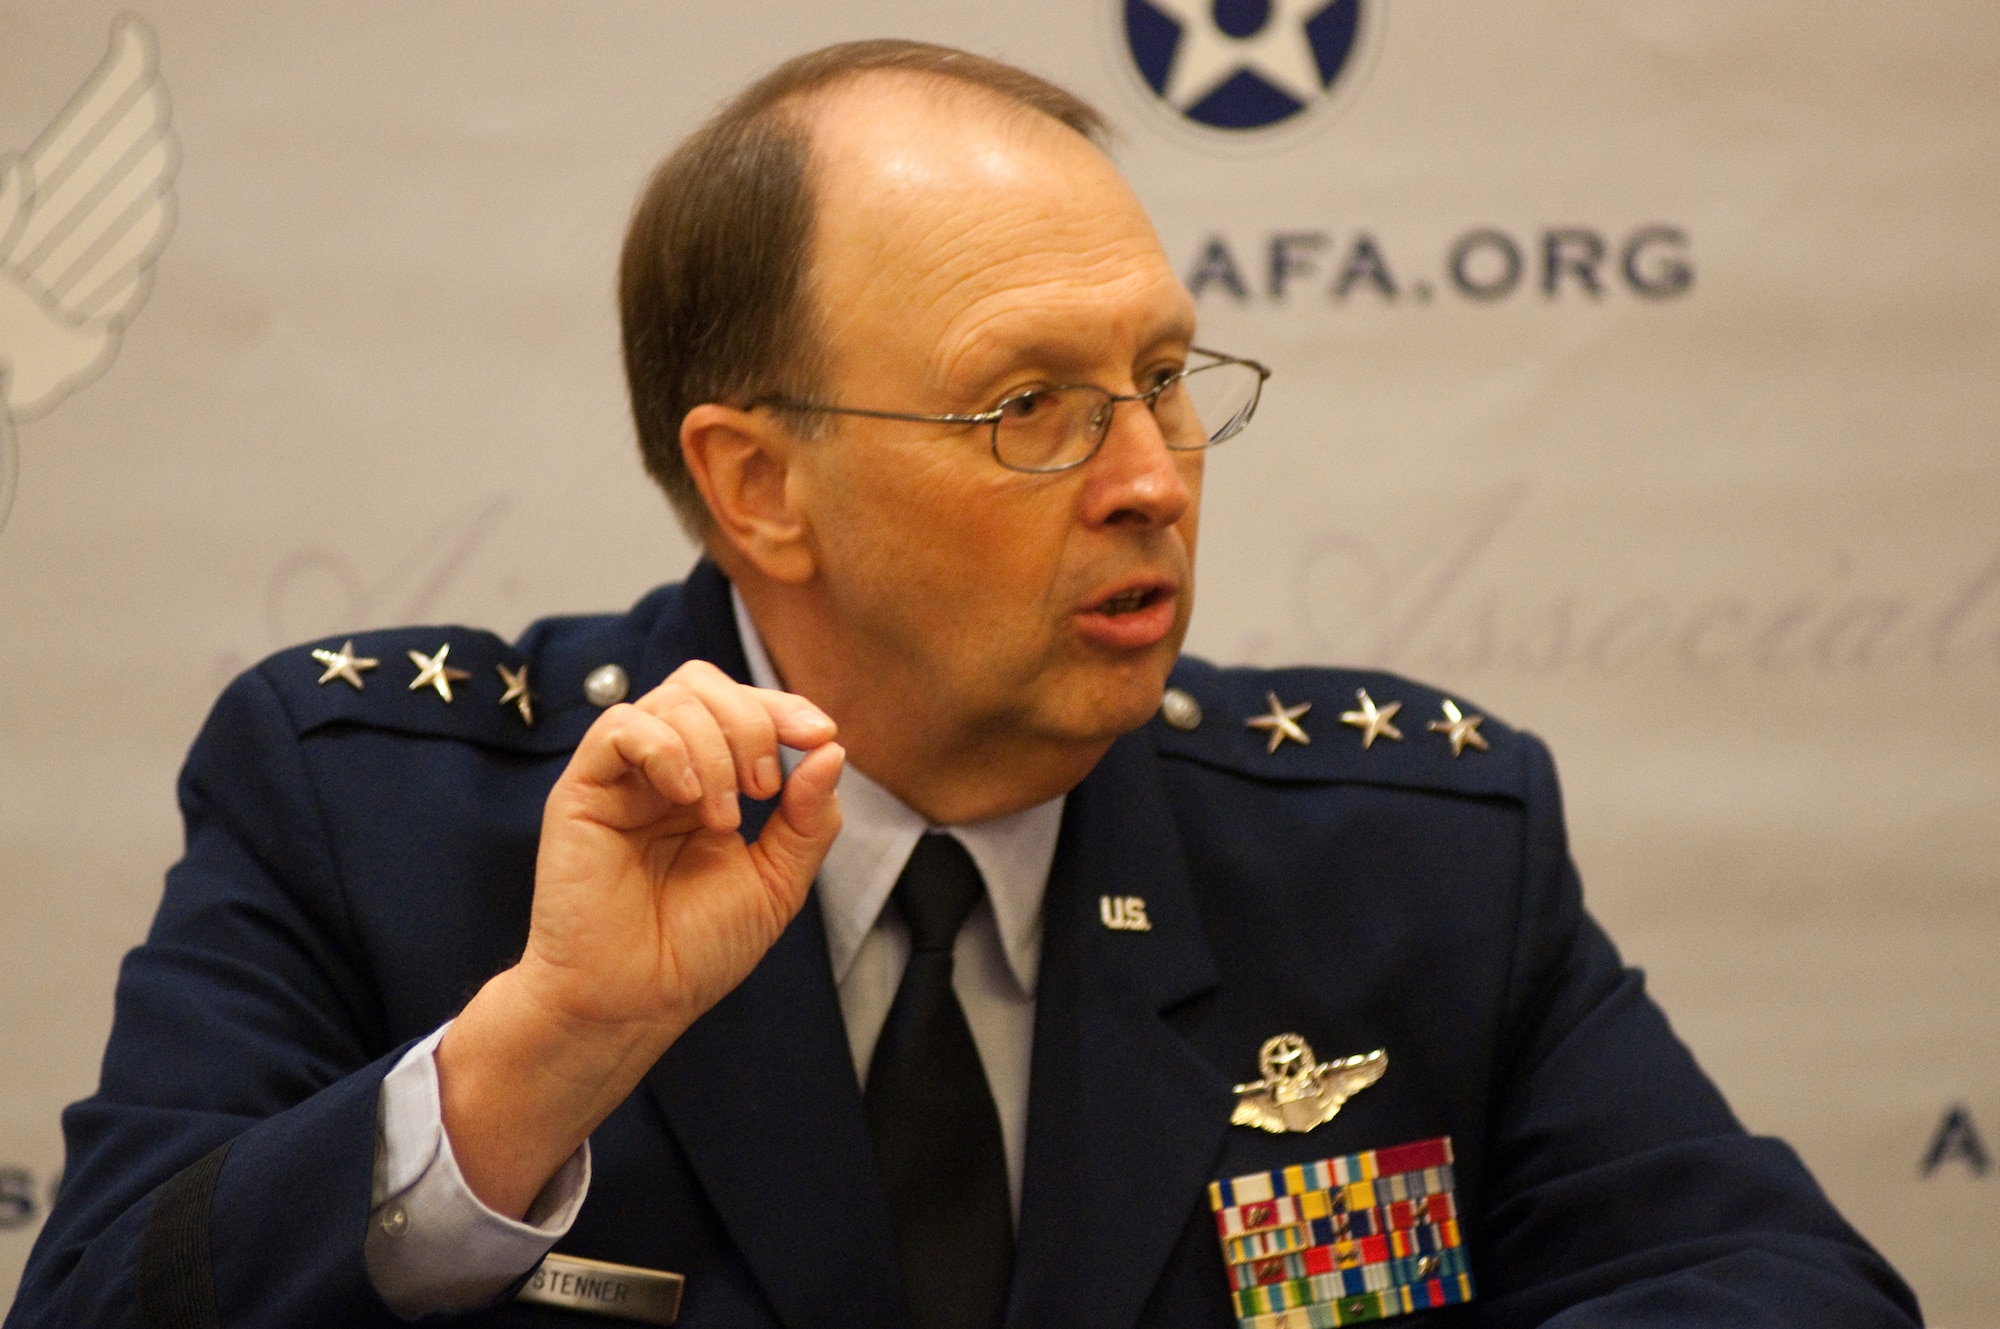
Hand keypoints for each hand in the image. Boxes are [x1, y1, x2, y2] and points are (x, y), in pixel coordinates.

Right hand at [437, 661, 843, 1216]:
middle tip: (764, 790)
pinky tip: (688, 796)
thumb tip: (830, 752)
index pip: (743, 708)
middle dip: (752, 722)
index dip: (785, 708)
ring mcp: (622, 777)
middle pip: (704, 685)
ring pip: (670, 699)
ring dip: (717, 747)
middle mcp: (662, 770)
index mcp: (708, 783)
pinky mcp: (583, 790)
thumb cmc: (694, 951)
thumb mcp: (777, 882)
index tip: (821, 736)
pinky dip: (666, 747)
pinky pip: (620, 727)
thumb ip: (809, 819)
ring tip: (724, 817)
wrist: (634, 1001)